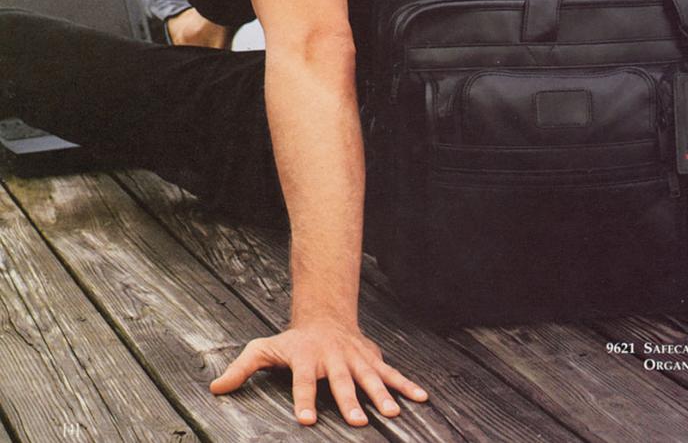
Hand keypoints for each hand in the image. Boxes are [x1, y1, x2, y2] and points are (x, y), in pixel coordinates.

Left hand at [209, 319, 428, 426]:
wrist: (326, 316)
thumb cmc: (293, 341)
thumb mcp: (264, 349)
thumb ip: (242, 368)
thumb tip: (215, 388)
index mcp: (307, 358)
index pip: (304, 382)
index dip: (305, 400)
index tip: (308, 420)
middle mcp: (333, 359)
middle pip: (342, 381)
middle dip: (350, 400)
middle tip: (358, 421)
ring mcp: (355, 358)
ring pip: (370, 377)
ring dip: (382, 394)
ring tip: (392, 412)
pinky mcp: (372, 359)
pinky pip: (391, 373)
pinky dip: (407, 385)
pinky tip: (422, 398)